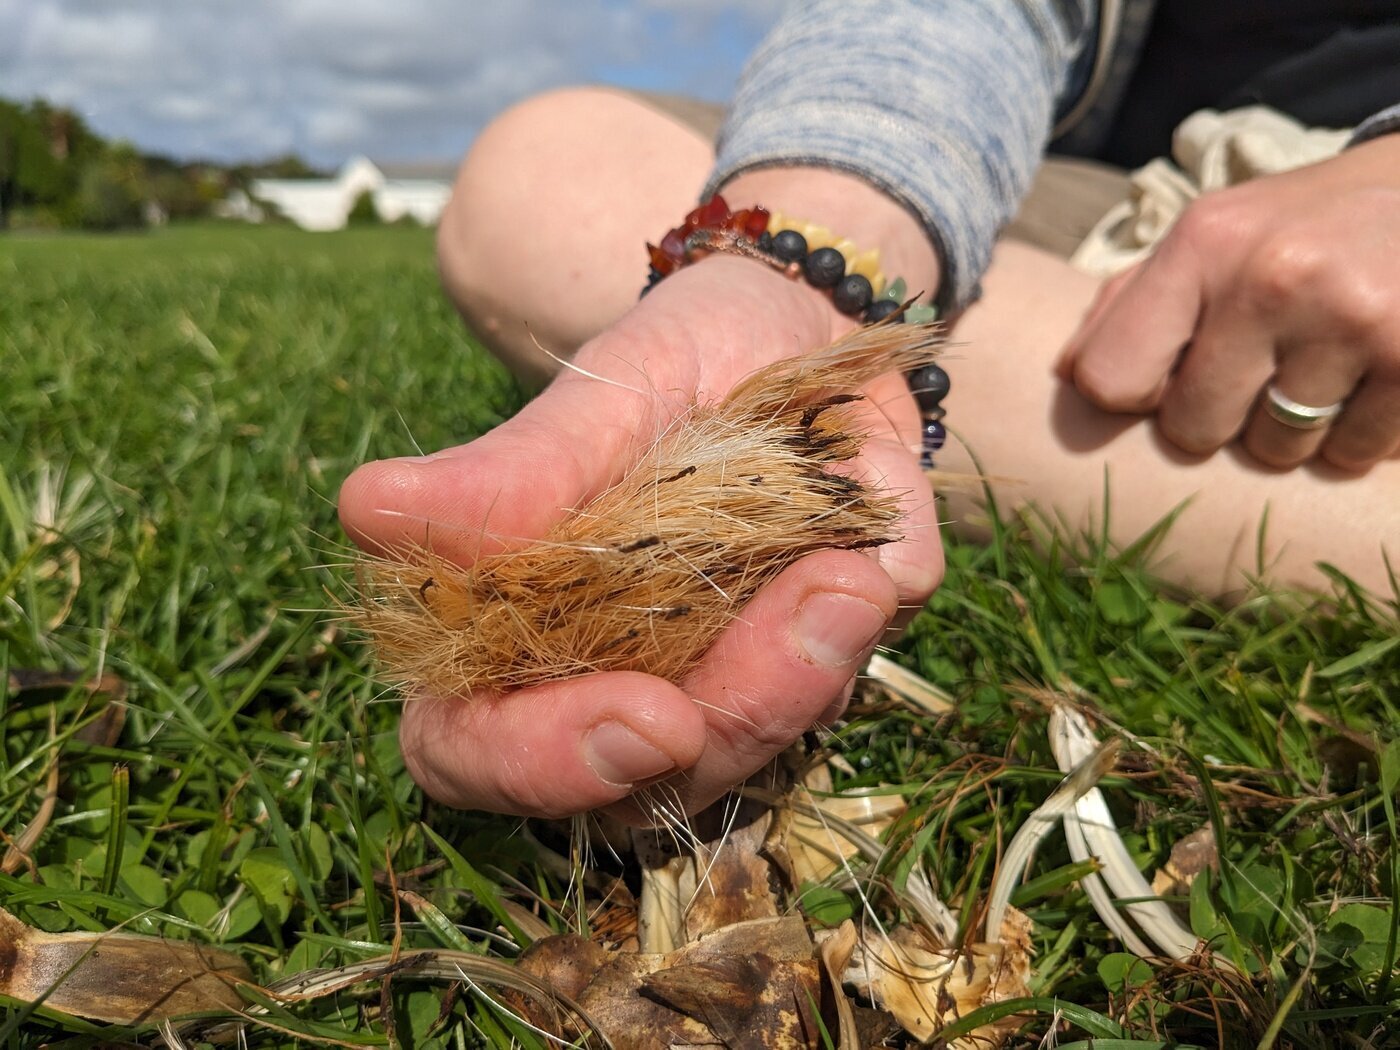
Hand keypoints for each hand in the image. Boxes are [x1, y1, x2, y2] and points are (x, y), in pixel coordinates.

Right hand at [338, 256, 940, 822]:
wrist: (809, 329)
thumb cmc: (685, 347)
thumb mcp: (611, 385)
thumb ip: (518, 468)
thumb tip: (368, 509)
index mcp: (504, 621)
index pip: (472, 746)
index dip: (540, 762)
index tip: (650, 720)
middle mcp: (598, 678)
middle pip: (630, 790)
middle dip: (727, 722)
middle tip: (814, 612)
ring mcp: (706, 689)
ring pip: (738, 764)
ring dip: (801, 682)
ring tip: (848, 572)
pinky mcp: (804, 675)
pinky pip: (835, 697)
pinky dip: (855, 638)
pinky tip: (864, 564)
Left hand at [1059, 135, 1399, 470]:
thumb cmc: (1304, 226)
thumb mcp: (1213, 233)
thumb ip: (1132, 302)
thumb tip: (1066, 376)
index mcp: (1202, 243)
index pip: (1112, 380)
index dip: (1139, 395)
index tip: (1172, 377)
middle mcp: (1271, 279)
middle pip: (1194, 430)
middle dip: (1223, 418)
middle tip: (1266, 370)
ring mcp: (1351, 320)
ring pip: (1278, 452)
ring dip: (1298, 431)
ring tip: (1326, 367)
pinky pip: (1358, 454)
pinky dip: (1364, 434)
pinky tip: (1376, 376)